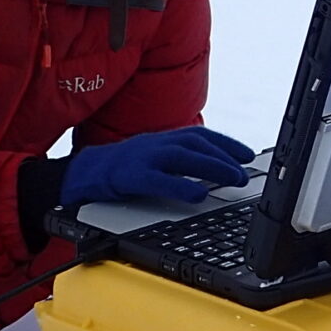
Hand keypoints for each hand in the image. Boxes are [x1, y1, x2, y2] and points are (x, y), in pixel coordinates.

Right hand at [60, 127, 255, 206]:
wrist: (83, 173)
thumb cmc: (124, 168)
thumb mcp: (155, 160)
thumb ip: (181, 163)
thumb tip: (216, 173)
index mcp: (163, 139)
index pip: (201, 136)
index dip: (226, 144)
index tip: (248, 155)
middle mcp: (156, 143)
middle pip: (196, 143)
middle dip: (224, 156)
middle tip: (245, 172)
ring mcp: (143, 157)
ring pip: (182, 156)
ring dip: (212, 166)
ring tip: (233, 178)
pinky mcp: (130, 176)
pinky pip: (158, 179)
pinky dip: (181, 185)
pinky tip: (199, 194)